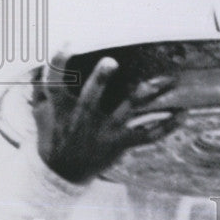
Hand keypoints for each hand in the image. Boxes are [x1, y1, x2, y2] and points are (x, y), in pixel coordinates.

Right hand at [31, 52, 184, 183]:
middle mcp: (82, 120)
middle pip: (90, 98)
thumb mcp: (42, 114)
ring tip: (168, 81)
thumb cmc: (53, 138)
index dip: (59, 64)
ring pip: (128, 111)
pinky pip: (147, 135)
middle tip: (111, 61)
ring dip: (149, 95)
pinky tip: (182, 114)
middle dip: (99, 80)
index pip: (55, 83)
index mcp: (62, 109)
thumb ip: (41, 89)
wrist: (61, 177)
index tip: (67, 43)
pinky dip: (166, 125)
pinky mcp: (120, 144)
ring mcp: (103, 132)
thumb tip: (38, 63)